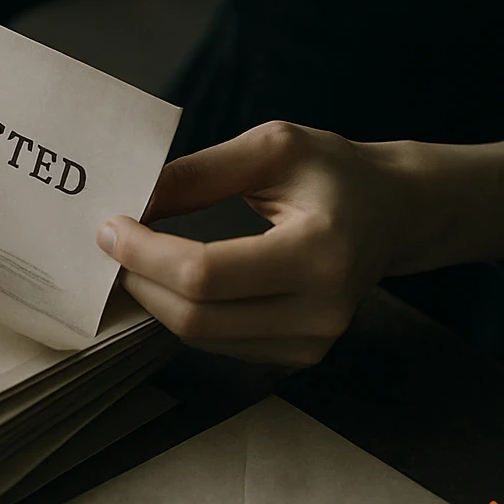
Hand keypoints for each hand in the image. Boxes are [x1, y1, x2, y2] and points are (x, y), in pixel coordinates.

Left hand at [96, 121, 411, 365]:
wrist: (393, 212)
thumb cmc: (335, 171)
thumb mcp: (272, 147)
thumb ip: (199, 173)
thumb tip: (134, 200)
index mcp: (319, 252)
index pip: (207, 273)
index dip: (145, 254)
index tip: (109, 226)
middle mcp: (321, 311)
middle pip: (196, 316)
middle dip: (140, 279)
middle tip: (111, 241)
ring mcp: (312, 343)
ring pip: (201, 337)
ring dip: (155, 298)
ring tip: (135, 256)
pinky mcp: (299, 356)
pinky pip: (218, 343)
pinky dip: (183, 311)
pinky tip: (170, 278)